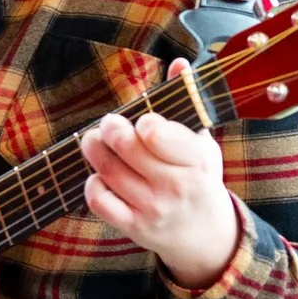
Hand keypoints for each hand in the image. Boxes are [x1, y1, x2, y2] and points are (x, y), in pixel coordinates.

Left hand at [79, 89, 240, 288]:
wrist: (206, 234)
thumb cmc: (198, 178)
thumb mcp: (202, 143)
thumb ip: (187, 102)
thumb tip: (179, 64)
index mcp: (197, 160)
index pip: (156, 132)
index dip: (142, 121)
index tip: (142, 121)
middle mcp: (176, 186)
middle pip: (125, 146)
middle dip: (109, 127)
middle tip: (109, 124)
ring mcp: (154, 208)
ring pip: (106, 170)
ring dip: (93, 149)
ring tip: (95, 141)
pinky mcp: (134, 226)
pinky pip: (98, 200)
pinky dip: (91, 183)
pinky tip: (100, 175)